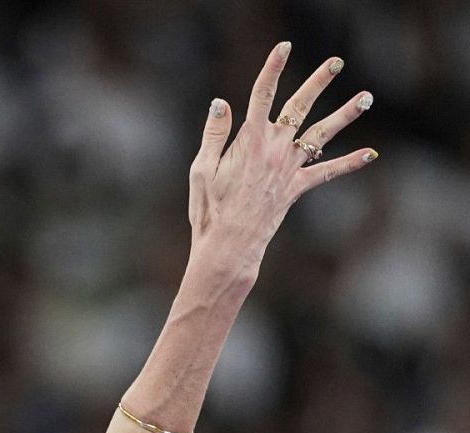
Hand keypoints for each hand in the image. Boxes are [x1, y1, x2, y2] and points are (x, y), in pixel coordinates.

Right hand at [188, 43, 376, 272]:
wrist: (228, 245)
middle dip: (318, 82)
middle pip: (299, 107)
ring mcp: (288, 168)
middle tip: (335, 62)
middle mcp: (274, 150)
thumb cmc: (209, 209)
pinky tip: (371, 154)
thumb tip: (221, 102)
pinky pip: (327, 173)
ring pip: (321, 135)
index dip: (273, 69)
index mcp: (249, 142)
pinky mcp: (296, 187)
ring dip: (345, 115)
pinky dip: (349, 163)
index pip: (262, 96)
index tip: (283, 48)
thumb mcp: (201, 169)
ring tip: (367, 98)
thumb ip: (214, 134)